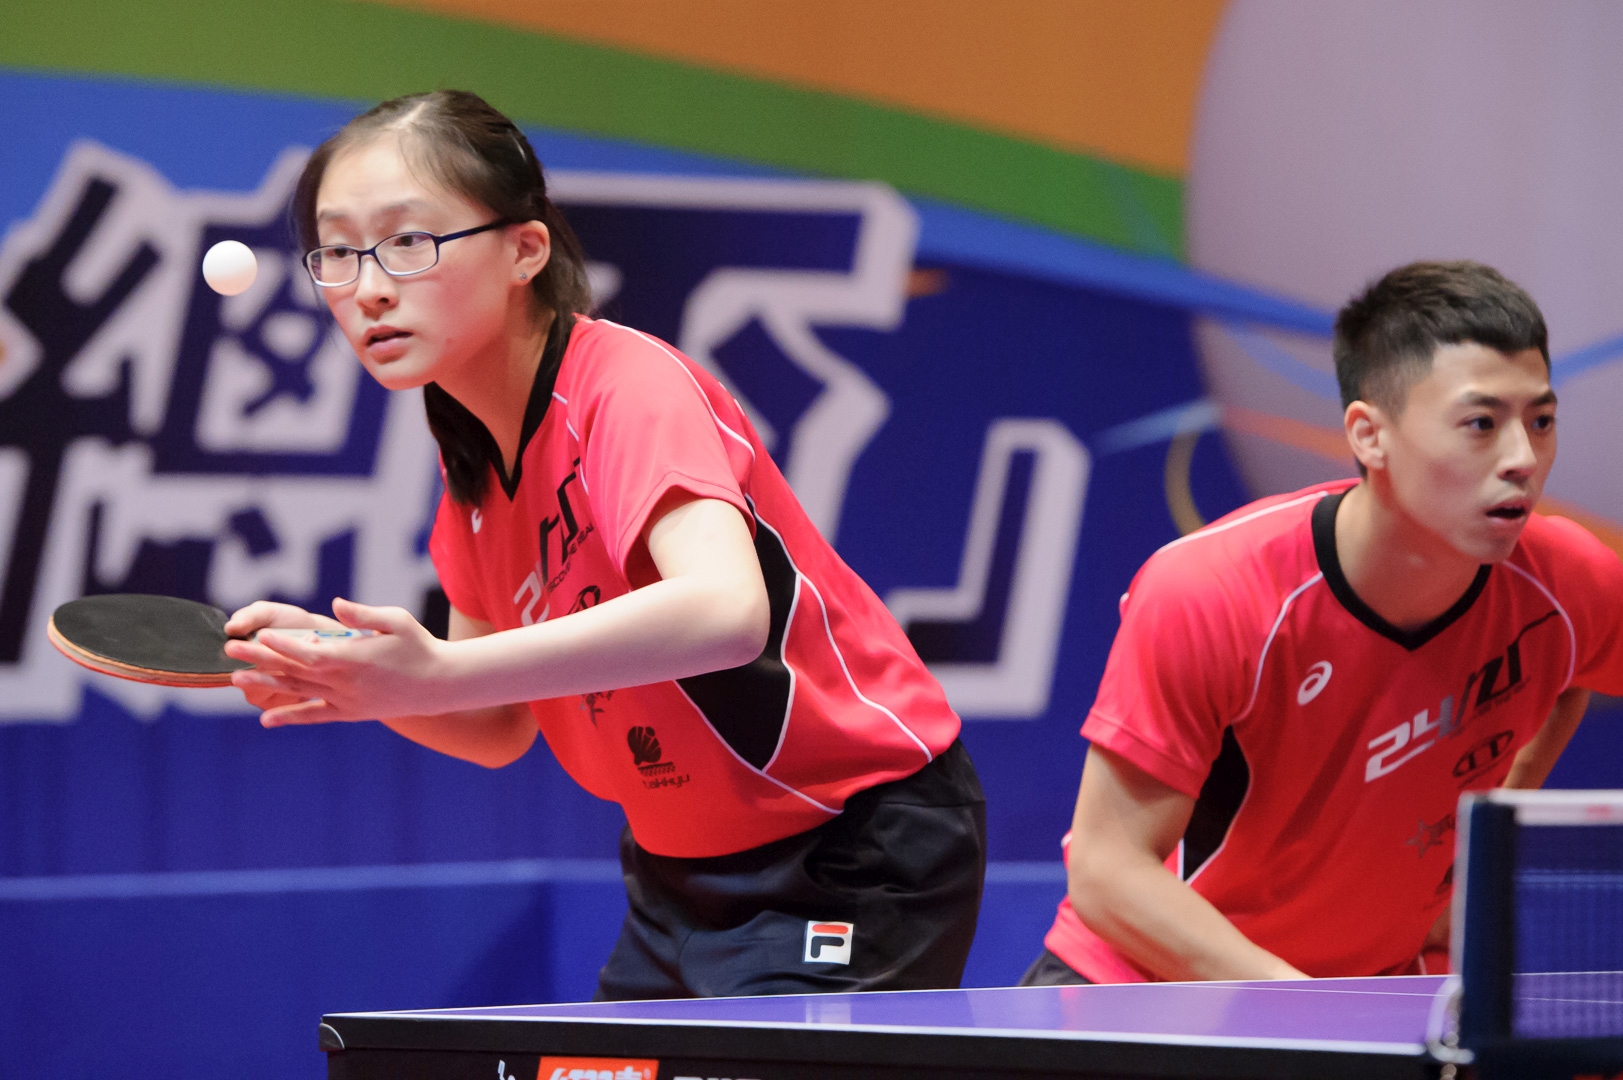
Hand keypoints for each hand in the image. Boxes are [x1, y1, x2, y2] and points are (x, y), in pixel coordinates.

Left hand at [226, 597, 450, 726]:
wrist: (439, 685)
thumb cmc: (418, 646)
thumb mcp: (397, 621)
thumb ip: (363, 614)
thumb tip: (335, 604)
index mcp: (355, 658)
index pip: (309, 652)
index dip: (282, 645)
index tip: (259, 634)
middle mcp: (346, 682)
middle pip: (295, 671)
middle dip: (261, 659)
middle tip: (230, 650)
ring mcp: (346, 700)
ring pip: (299, 692)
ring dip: (267, 685)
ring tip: (236, 678)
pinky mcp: (350, 713)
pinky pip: (314, 715)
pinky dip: (290, 717)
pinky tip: (266, 718)